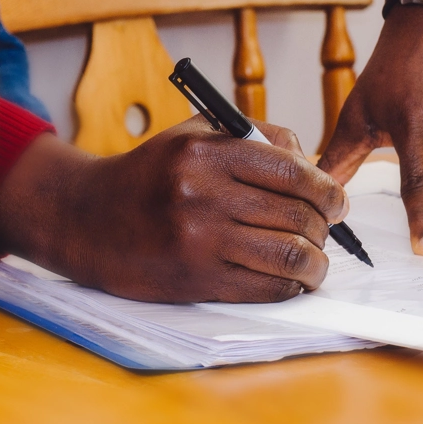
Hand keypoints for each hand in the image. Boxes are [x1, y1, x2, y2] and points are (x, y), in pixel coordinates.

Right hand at [0, 118, 347, 302]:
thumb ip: (255, 136)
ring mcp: (199, 240)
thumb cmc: (148, 176)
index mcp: (205, 152)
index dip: (328, 190)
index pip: (293, 172)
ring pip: (290, 256)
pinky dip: (290, 287)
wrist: (85, 219)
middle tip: (326, 231)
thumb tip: (313, 166)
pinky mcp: (196, 279)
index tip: (337, 200)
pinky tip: (290, 280)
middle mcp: (202, 194)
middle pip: (297, 215)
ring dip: (316, 264)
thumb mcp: (193, 135)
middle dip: (325, 227)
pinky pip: (266, 288)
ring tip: (315, 262)